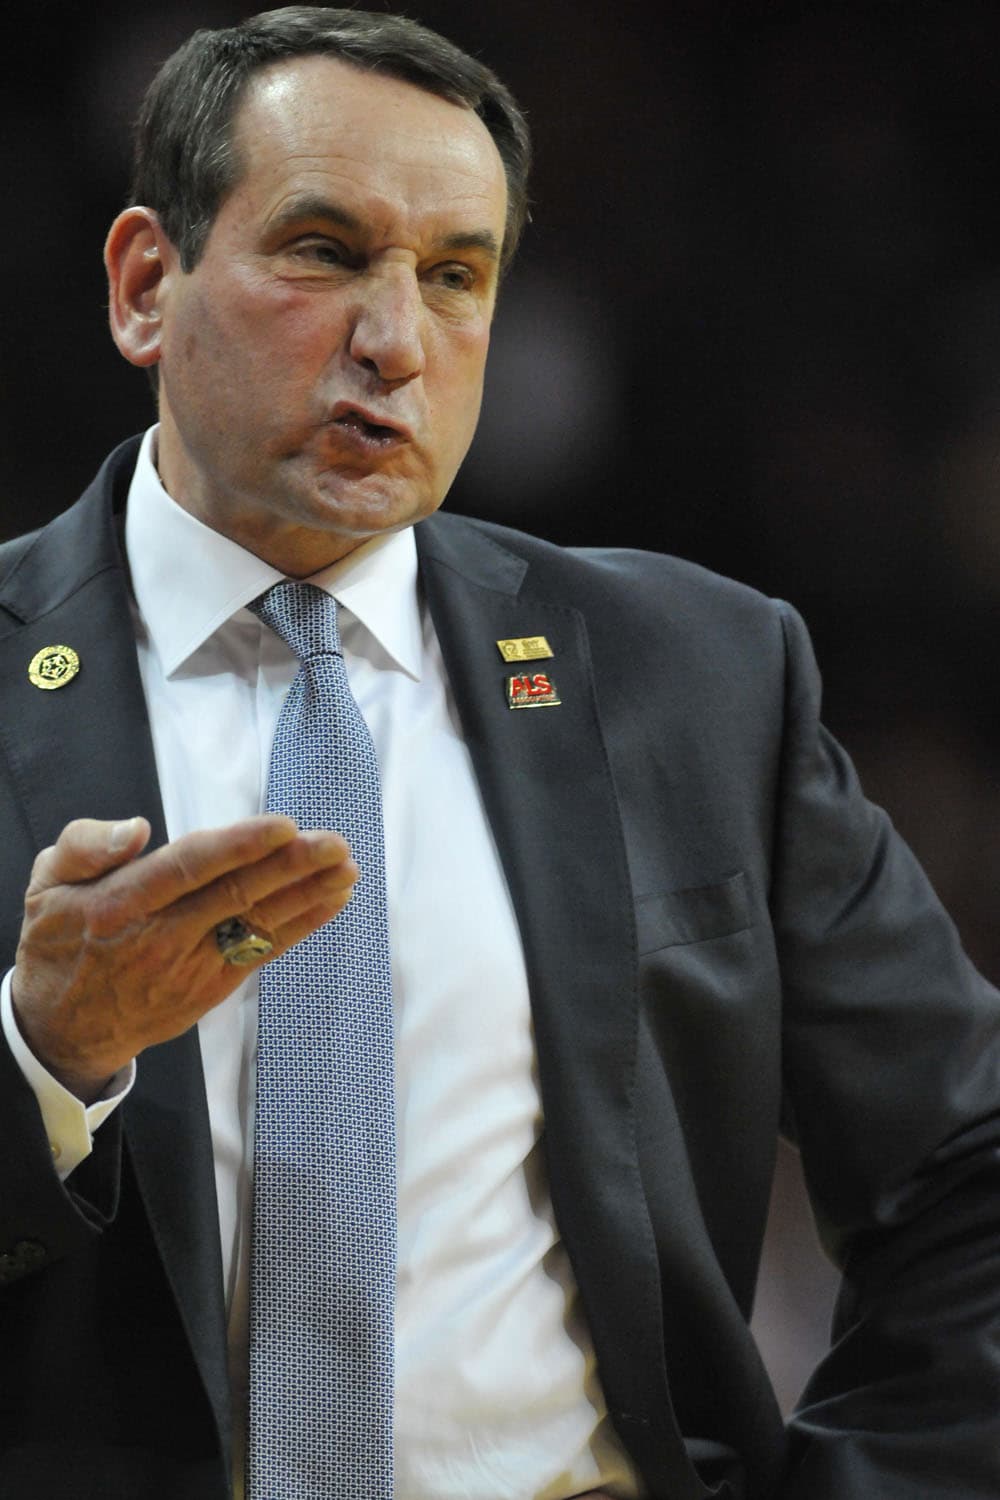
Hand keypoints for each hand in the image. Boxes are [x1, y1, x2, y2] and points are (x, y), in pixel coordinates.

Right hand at [11, 814, 357, 1101]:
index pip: (188, 869)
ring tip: (346, 867)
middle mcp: (162, 939)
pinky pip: (263, 951)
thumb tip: (137, 829)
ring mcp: (191, 968)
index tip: (283, 826)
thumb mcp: (45, 885)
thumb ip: (85, 846)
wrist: (63, 1030)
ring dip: (308, 894)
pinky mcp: (211, 988)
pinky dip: (302, 924)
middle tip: (334, 842)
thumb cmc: (60, 943)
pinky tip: (333, 899)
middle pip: (235, 896)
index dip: (239, 847)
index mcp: (121, 905)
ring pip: (258, 925)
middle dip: (291, 867)